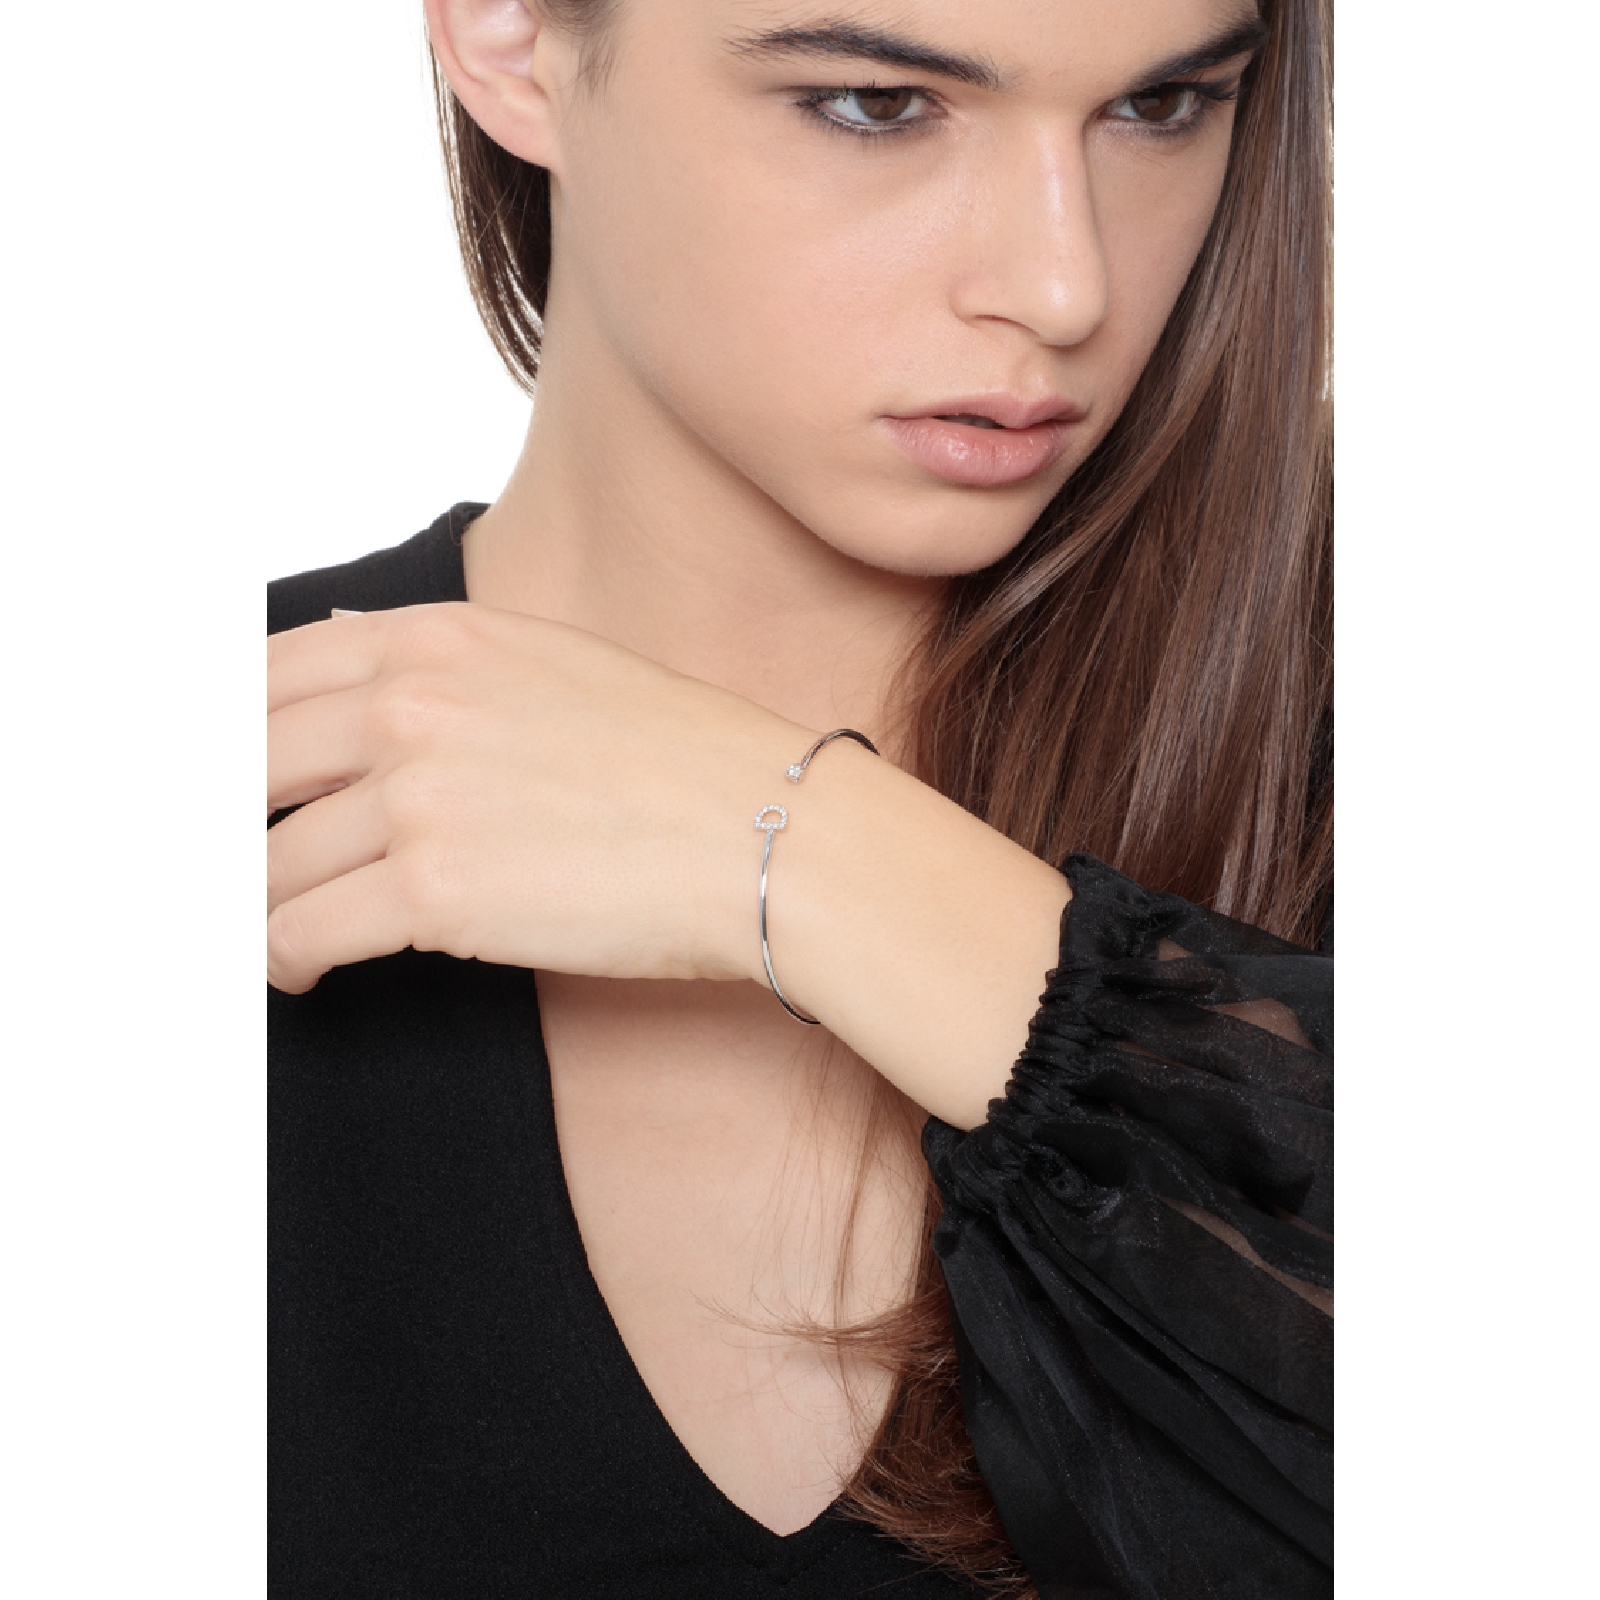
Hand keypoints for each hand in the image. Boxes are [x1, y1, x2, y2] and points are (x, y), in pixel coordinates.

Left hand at [267, 603, 814, 993]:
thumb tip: (333, 642)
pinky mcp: (432, 891)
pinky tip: (301, 973)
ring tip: (270, 934)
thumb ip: (437, 661)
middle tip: (228, 870)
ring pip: (264, 864)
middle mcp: (411, 704)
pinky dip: (282, 961)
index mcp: (439, 640)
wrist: (763, 832)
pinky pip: (299, 932)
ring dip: (256, 909)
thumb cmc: (682, 757)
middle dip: (224, 828)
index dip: (218, 740)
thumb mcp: (552, 664)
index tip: (220, 788)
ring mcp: (417, 796)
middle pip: (243, 768)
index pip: (263, 675)